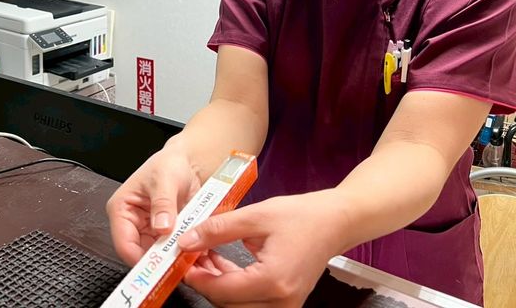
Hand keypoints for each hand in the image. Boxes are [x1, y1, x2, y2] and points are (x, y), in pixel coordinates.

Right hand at [106, 139, 203, 265]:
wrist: (188, 163)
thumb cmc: (169, 164)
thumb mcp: (165, 179)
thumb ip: (163, 203)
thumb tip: (161, 227)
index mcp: (121, 210)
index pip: (124, 244)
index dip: (140, 260)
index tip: (160, 267)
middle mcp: (133, 224)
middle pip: (141, 255)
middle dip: (161, 263)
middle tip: (180, 267)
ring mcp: (150, 232)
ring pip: (159, 257)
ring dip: (175, 261)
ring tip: (193, 261)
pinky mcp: (166, 236)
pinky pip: (174, 252)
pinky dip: (186, 256)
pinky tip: (199, 256)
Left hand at [177, 191, 348, 306]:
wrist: (335, 221)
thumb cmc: (302, 216)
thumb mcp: (254, 216)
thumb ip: (218, 230)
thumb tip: (188, 240)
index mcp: (273, 281)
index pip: (222, 291)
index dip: (197, 277)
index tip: (181, 261)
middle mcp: (281, 300)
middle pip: (228, 304)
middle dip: (205, 281)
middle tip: (190, 256)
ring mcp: (285, 304)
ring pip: (237, 305)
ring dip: (217, 283)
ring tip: (203, 254)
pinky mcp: (284, 300)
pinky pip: (250, 299)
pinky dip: (232, 283)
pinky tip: (220, 261)